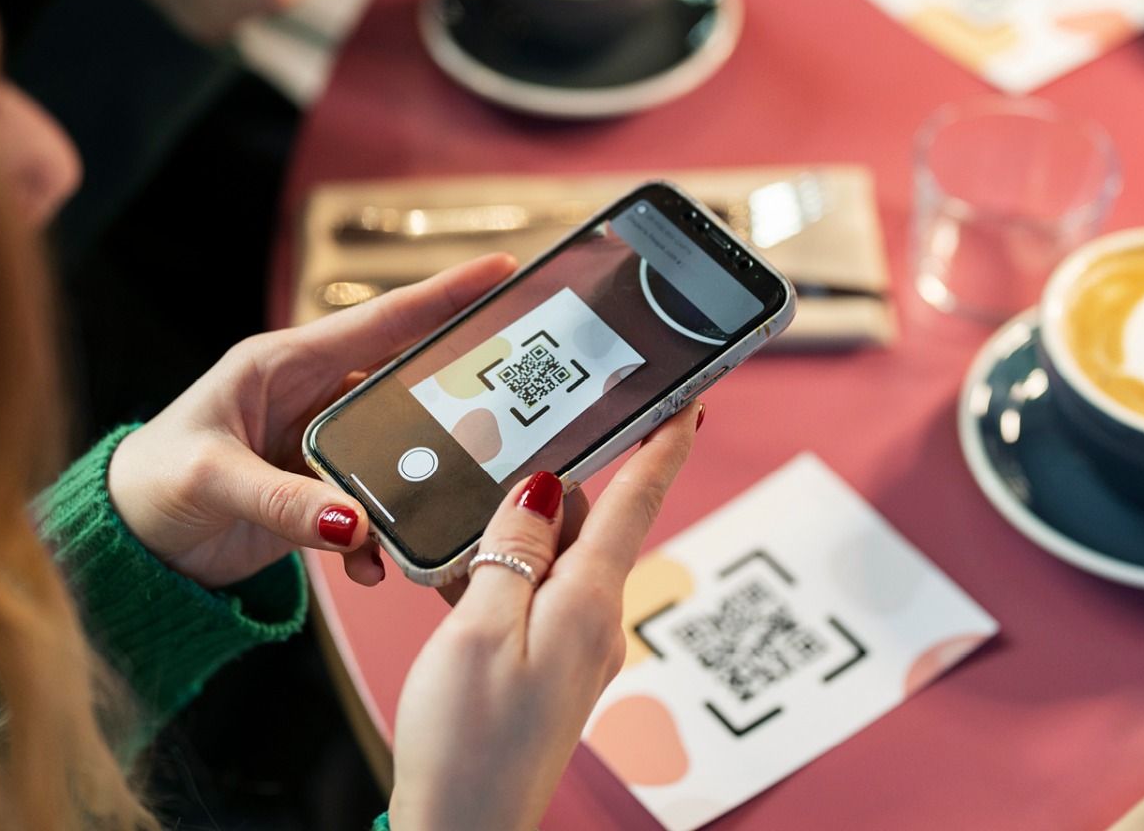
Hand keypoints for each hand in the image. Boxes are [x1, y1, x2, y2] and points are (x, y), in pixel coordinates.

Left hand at [106, 254, 516, 588]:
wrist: (122, 545)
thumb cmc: (148, 485)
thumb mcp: (211, 481)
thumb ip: (285, 501)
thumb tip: (356, 525)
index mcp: (282, 363)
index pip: (379, 322)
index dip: (443, 296)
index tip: (502, 271)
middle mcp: (309, 396)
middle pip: (402, 386)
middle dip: (453, 397)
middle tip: (511, 404)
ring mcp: (317, 447)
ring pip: (396, 455)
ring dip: (415, 489)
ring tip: (439, 514)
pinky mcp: (317, 494)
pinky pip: (369, 509)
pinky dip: (377, 539)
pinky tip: (373, 566)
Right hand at [388, 402, 702, 830]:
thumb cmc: (467, 744)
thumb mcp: (478, 627)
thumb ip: (512, 549)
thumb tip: (545, 488)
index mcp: (587, 602)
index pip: (638, 501)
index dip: (664, 444)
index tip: (691, 398)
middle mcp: (593, 623)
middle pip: (587, 523)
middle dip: (554, 484)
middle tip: (514, 446)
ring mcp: (572, 650)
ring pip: (552, 561)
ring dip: (511, 538)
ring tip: (458, 529)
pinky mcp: (548, 673)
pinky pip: (532, 601)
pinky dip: (498, 581)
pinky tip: (452, 585)